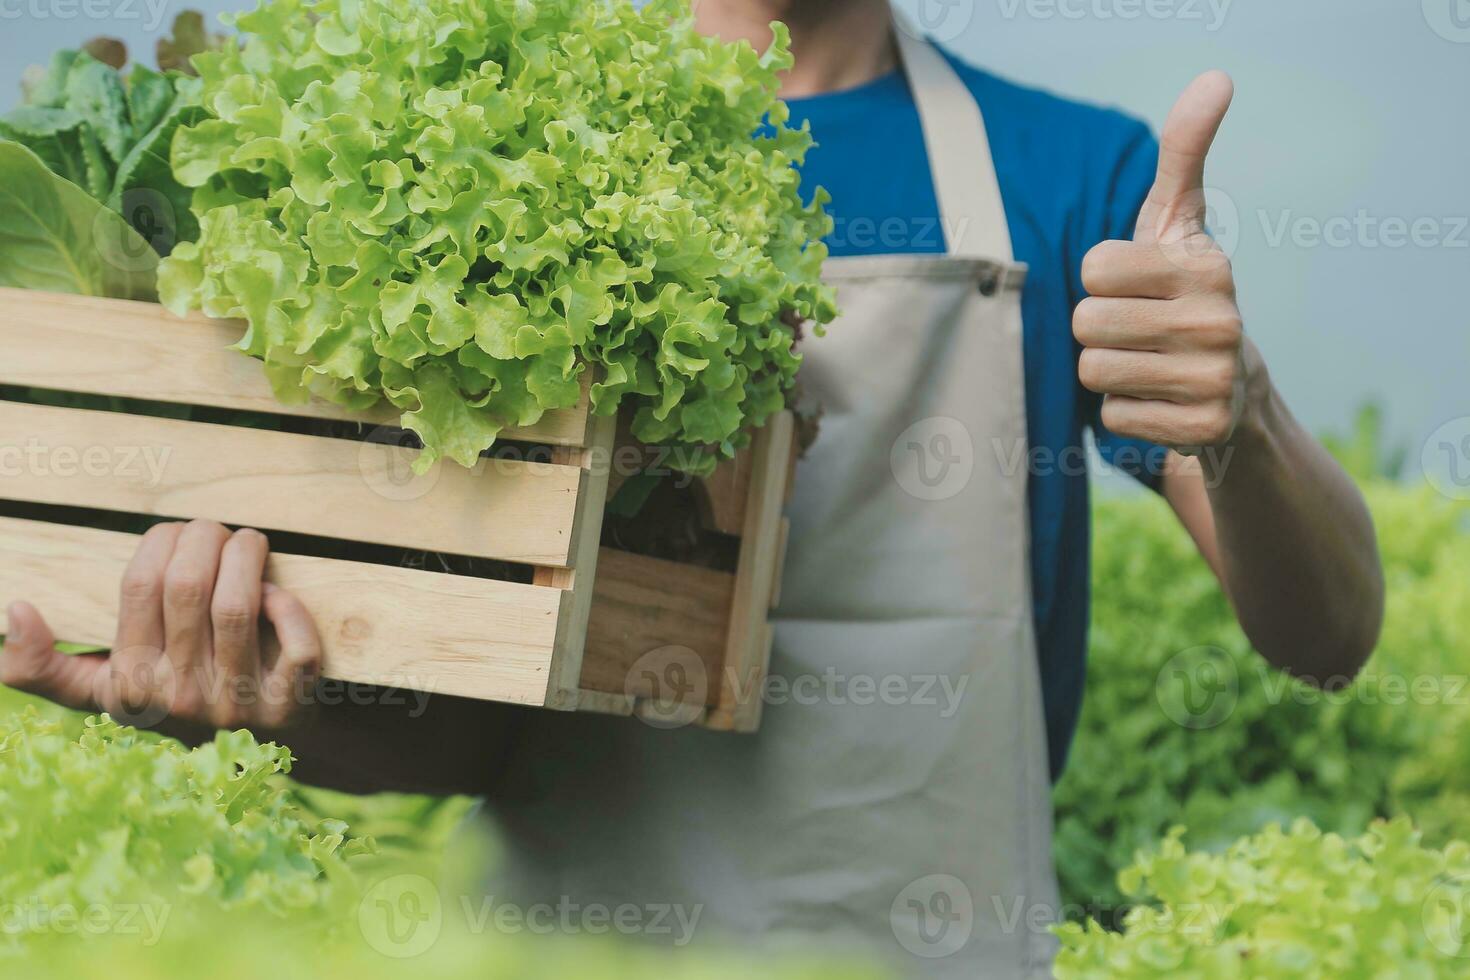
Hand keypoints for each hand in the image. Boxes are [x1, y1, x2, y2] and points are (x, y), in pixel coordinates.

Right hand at [2, 520, 320, 734]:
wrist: (244, 754)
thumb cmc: (167, 698)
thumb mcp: (98, 690)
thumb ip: (44, 666)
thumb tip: (16, 610)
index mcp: (132, 683)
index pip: (140, 585)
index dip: (161, 541)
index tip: (174, 533)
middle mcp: (181, 697)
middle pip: (190, 586)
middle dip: (205, 537)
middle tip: (215, 531)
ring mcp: (237, 705)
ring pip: (238, 606)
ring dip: (247, 555)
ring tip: (247, 544)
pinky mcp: (288, 708)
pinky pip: (297, 648)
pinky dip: (289, 608)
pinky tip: (275, 594)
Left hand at [1075, 71, 1257, 453]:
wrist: (1232, 393)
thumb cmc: (1181, 294)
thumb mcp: (1179, 224)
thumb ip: (1183, 154)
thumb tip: (1216, 76)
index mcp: (1206, 265)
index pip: (1093, 267)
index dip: (1101, 281)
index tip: (1136, 288)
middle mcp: (1219, 320)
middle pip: (1086, 322)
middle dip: (1097, 330)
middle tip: (1138, 334)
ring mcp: (1214, 378)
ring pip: (1093, 370)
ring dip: (1107, 371)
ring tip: (1148, 365)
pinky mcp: (1201, 429)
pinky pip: (1112, 416)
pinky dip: (1125, 411)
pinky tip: (1159, 401)